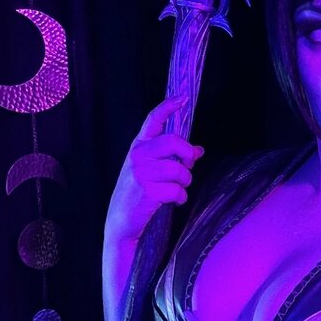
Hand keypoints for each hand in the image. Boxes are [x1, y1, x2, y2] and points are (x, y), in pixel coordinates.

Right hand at [105, 95, 203, 243]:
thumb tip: (199, 150)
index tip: (183, 98)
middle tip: (189, 164)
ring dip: (185, 182)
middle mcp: (137, 155)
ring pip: (178, 170)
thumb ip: (173, 158)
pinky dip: (180, 197)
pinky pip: (177, 190)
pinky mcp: (146, 191)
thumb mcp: (152, 171)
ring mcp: (140, 173)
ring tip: (178, 189)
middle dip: (187, 154)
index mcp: (139, 146)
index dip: (168, 107)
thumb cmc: (139, 193)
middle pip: (172, 142)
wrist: (122, 221)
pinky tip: (172, 201)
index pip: (152, 120)